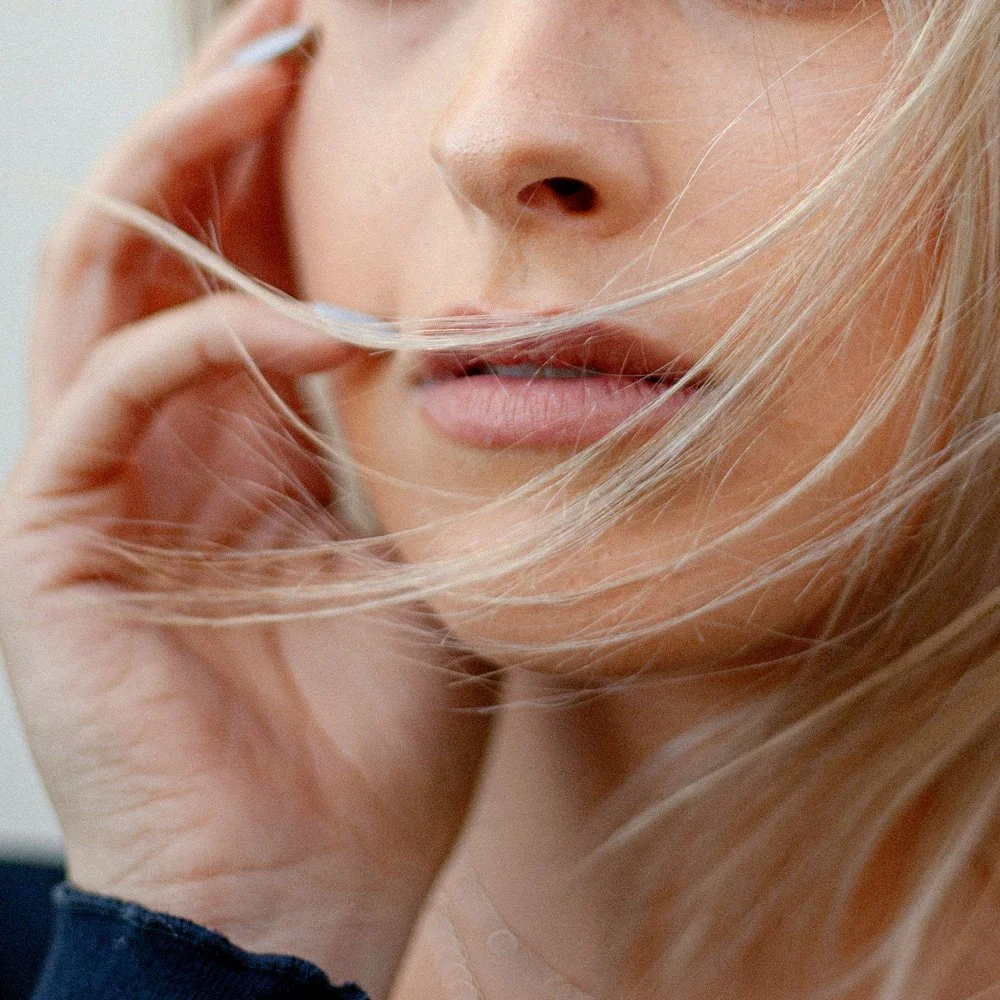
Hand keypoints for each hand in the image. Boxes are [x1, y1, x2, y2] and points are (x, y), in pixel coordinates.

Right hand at [0, 4, 494, 996]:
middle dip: (221, 125)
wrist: (314, 883)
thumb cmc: (382, 743)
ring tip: (271, 69)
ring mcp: (98, 485)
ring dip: (186, 168)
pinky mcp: (52, 537)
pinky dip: (219, 337)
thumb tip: (446, 348)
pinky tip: (332, 330)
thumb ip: (407, 455)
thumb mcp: (414, 563)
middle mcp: (165, 449)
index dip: (282, 172)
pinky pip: (114, 386)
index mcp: (249, 454)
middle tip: (293, 23)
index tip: (345, 80)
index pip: (243, 272)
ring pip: (108, 275)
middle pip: (166, 243)